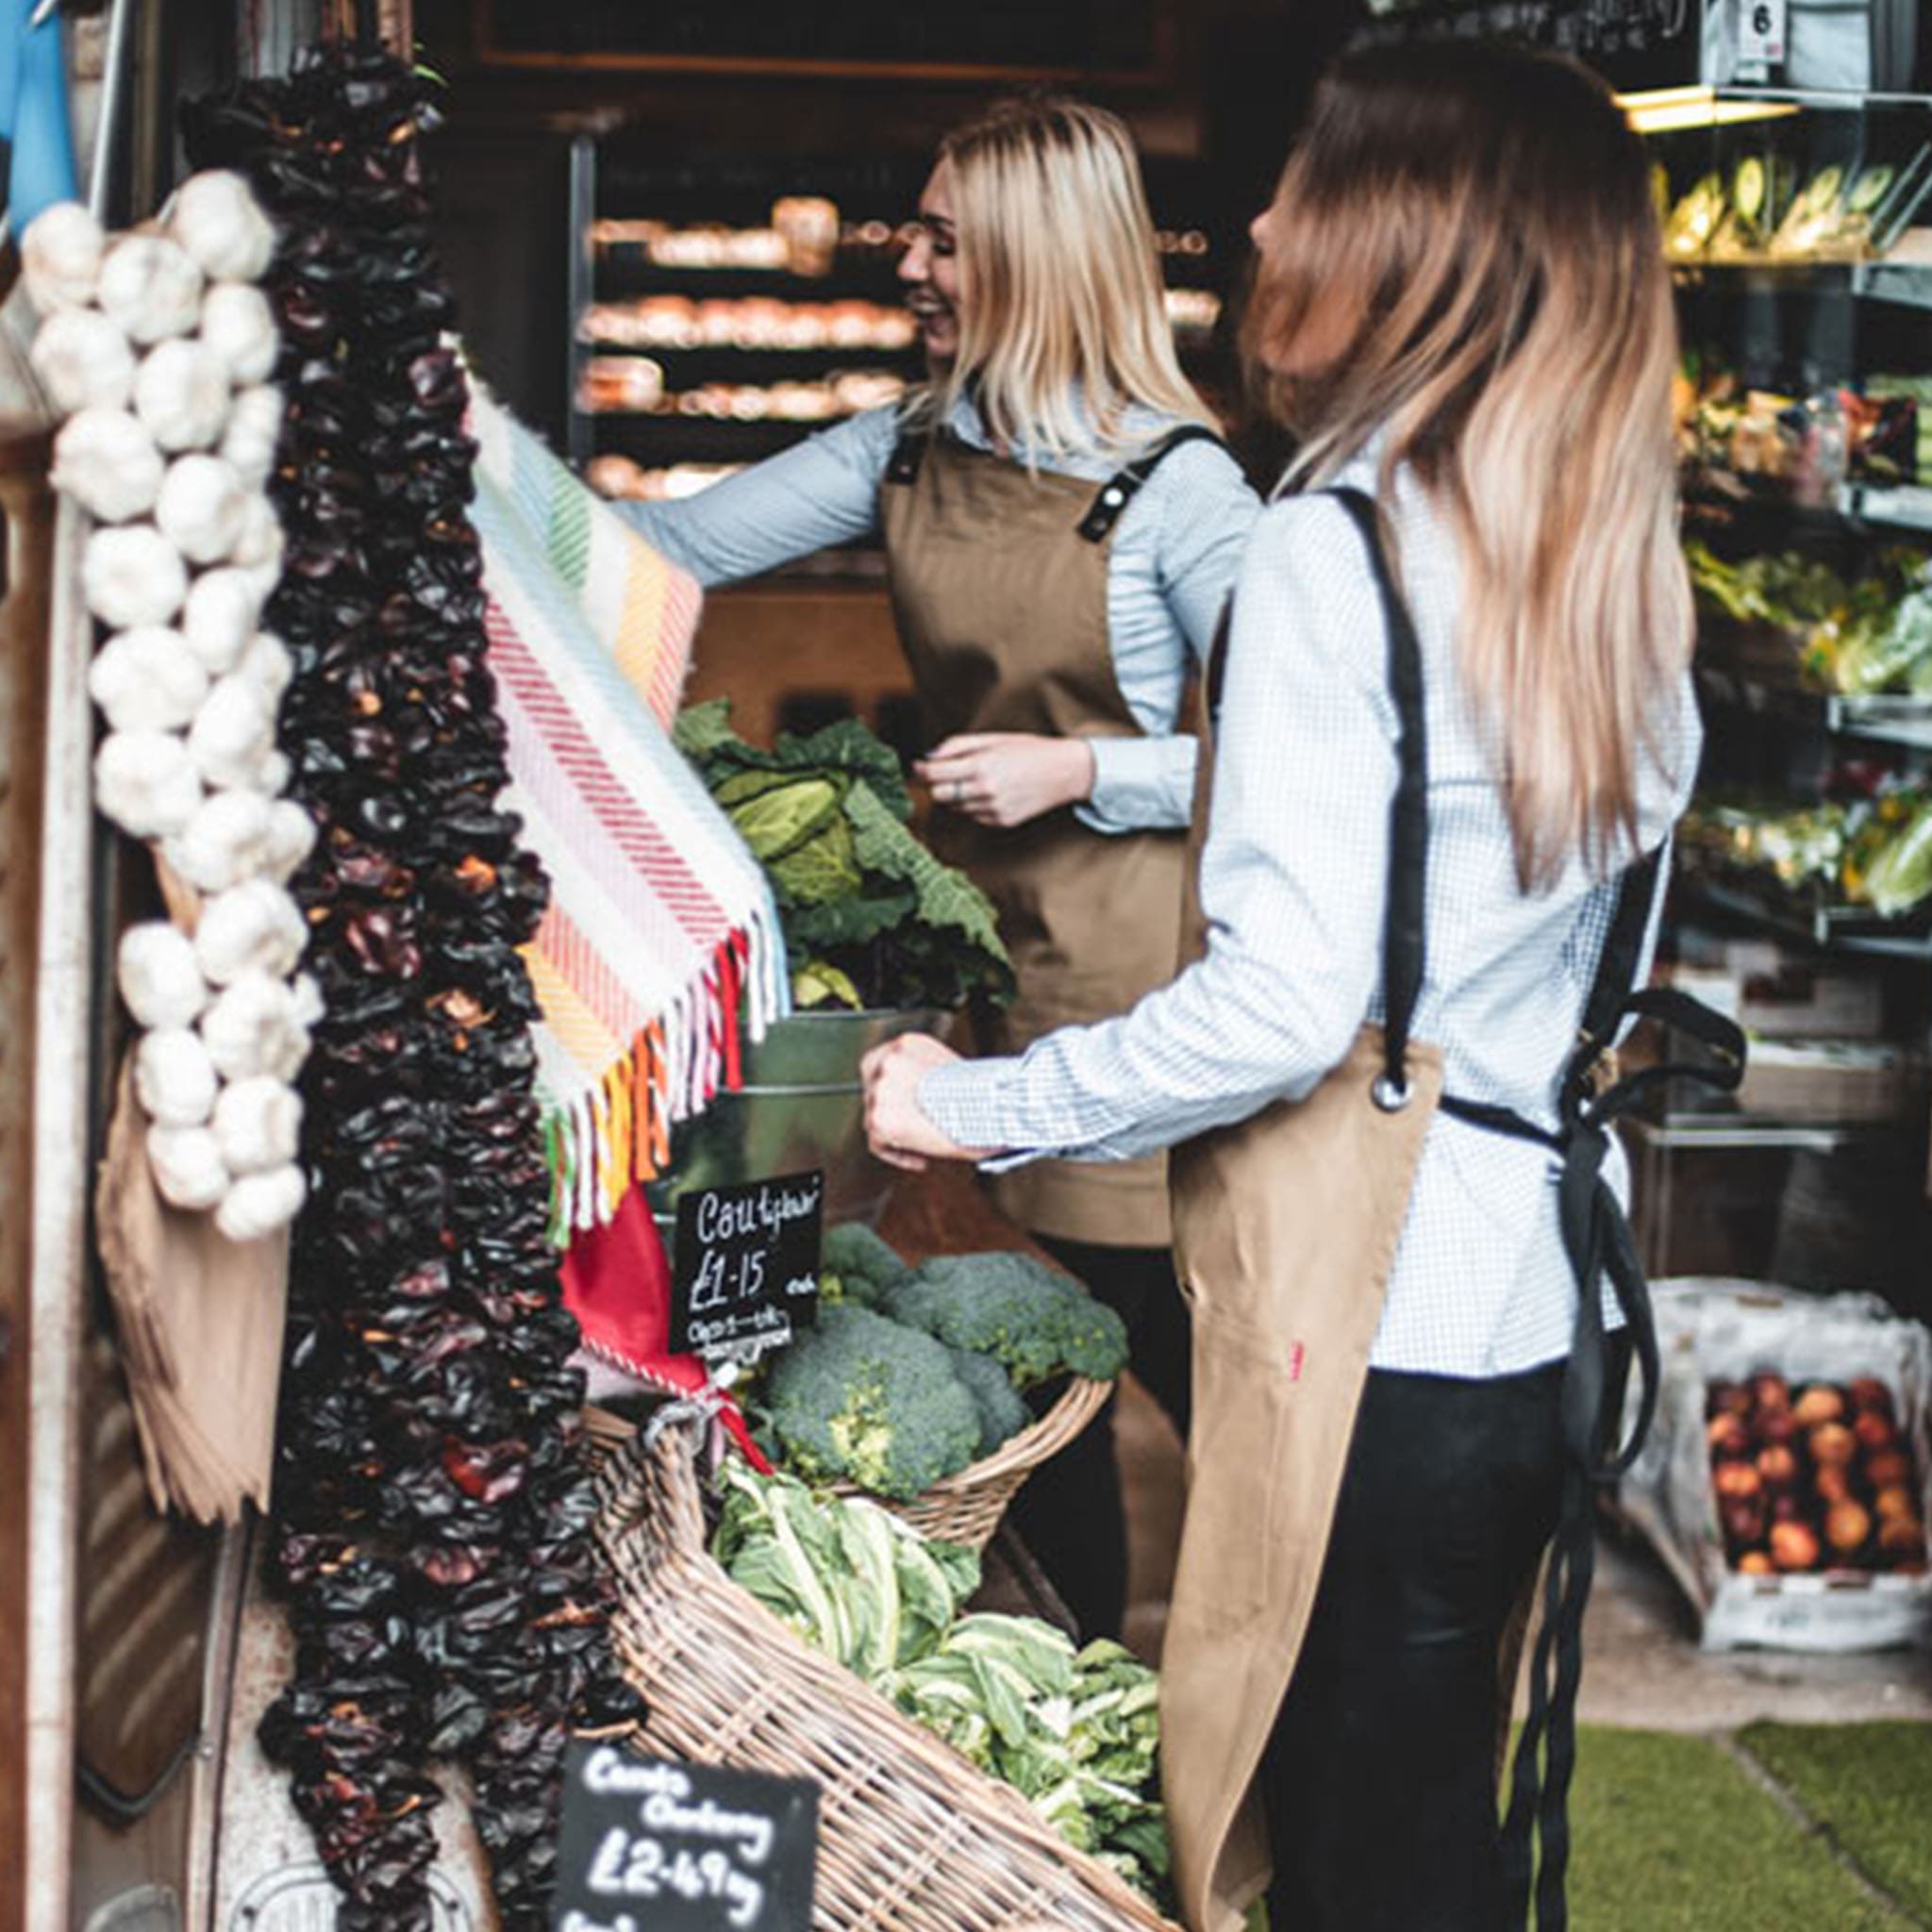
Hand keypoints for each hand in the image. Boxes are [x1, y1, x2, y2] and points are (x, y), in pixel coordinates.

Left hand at [861, 1033, 993, 1170]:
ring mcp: (881, 1088)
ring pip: (873, 1116)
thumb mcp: (950, 1069)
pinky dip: (898, 1154)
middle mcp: (890, 1061)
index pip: (880, 1062)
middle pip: (871, 1088)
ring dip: (895, 1134)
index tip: (901, 1102)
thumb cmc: (982, 1095)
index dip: (889, 1085)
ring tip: (923, 1145)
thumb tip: (918, 1098)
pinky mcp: (879, 1117)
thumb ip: (925, 1076)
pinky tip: (921, 1159)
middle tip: (909, 1124)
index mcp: (907, 1043)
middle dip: (887, 1109)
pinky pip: (877, 1143)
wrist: (989, 1108)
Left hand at [915, 733, 1094, 828]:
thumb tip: (929, 757)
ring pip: (955, 807)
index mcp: (980, 765)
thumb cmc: (1028, 750)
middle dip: (938, 784)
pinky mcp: (1000, 822)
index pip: (934, 774)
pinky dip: (974, 805)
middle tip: (946, 773)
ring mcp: (993, 809)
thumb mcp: (992, 739)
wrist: (1064, 772)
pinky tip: (991, 791)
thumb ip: (957, 746)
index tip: (919, 766)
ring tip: (976, 779)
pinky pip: (973, 815)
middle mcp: (984, 790)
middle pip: (938, 795)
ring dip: (957, 794)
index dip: (922, 770)